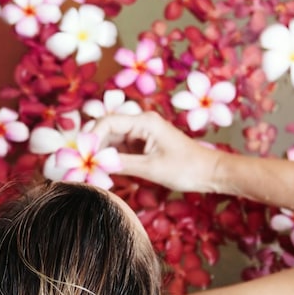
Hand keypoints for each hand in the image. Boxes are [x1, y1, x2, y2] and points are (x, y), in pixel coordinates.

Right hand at [92, 112, 223, 193]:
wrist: (211, 173)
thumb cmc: (186, 168)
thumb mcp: (151, 168)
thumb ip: (121, 164)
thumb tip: (96, 164)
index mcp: (144, 121)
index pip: (108, 122)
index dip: (91, 137)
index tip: (82, 155)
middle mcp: (141, 123)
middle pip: (107, 130)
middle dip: (94, 146)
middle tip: (82, 165)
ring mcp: (142, 134)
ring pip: (112, 140)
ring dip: (101, 154)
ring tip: (91, 170)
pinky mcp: (143, 145)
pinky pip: (121, 149)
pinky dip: (111, 159)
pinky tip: (104, 171)